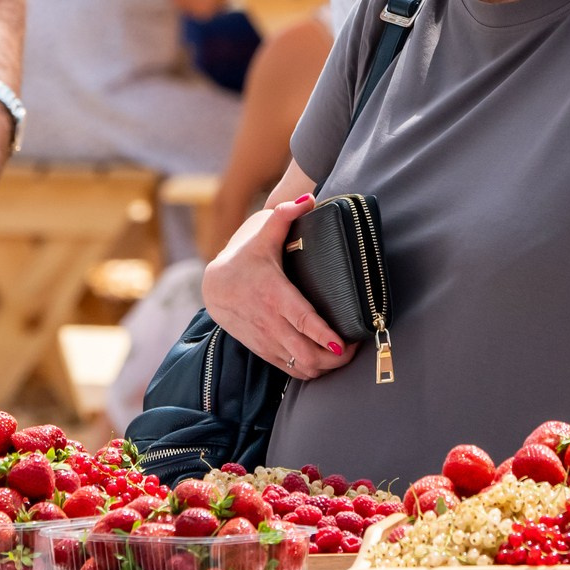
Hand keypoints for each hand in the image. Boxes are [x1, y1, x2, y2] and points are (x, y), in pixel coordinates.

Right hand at [201, 194, 349, 380]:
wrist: (214, 286)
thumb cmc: (244, 258)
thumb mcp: (262, 233)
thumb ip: (284, 215)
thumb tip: (308, 198)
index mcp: (273, 293)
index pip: (301, 320)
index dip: (322, 335)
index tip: (342, 342)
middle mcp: (269, 321)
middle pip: (305, 352)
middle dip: (334, 358)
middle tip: (355, 347)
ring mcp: (267, 339)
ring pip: (300, 366)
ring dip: (325, 367)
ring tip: (344, 355)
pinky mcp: (264, 350)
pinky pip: (290, 370)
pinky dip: (311, 371)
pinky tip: (325, 361)